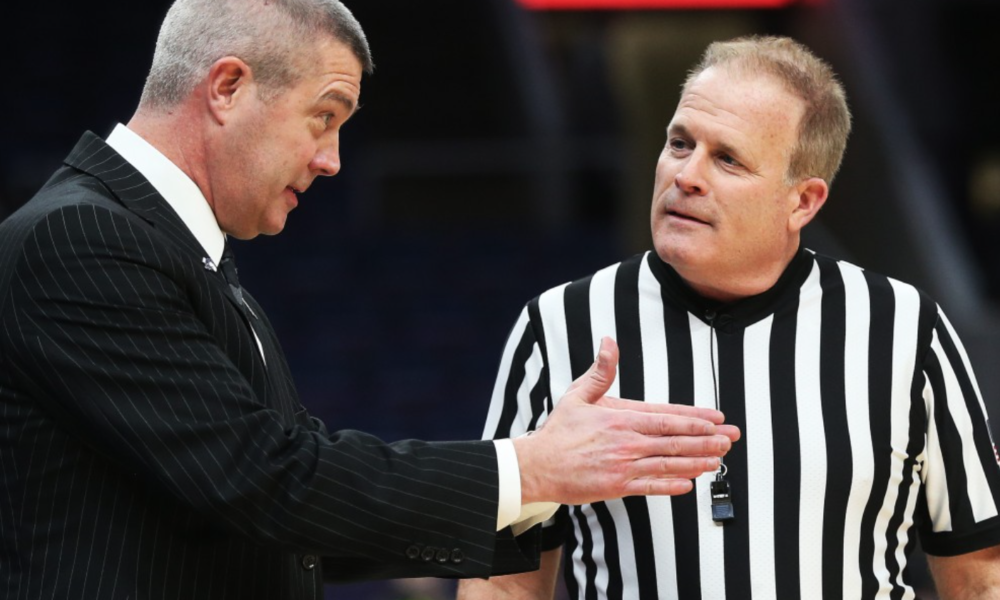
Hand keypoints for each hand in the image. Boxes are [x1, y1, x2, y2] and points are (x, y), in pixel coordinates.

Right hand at [512, 337, 739, 505]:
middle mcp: (627, 442)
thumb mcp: (578, 394)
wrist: (538, 465)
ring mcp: (624, 466)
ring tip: (719, 459)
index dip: (694, 418)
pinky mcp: (617, 486)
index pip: (666, 417)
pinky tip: (690, 483)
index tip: (716, 419)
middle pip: (675, 440)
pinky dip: (672, 485)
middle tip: (730, 439)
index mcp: (621, 418)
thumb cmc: (559, 430)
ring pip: (669, 463)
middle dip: (707, 440)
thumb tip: (609, 341)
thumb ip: (601, 370)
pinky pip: (651, 486)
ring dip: (697, 461)